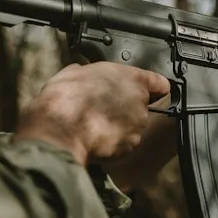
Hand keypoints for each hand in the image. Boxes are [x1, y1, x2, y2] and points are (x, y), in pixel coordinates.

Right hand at [16, 63, 170, 164]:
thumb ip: (92, 74)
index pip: (159, 84)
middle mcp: (140, 102)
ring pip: (132, 127)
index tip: (149, 92)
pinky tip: (95, 139)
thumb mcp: (76, 72)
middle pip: (141, 107)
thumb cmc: (65, 98)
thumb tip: (85, 74)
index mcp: (132, 79)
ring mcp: (137, 125)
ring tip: (95, 125)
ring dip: (118, 128)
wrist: (58, 128)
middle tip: (102, 110)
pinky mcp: (130, 145)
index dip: (153, 89)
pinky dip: (113, 144)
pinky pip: (124, 145)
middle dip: (126, 110)